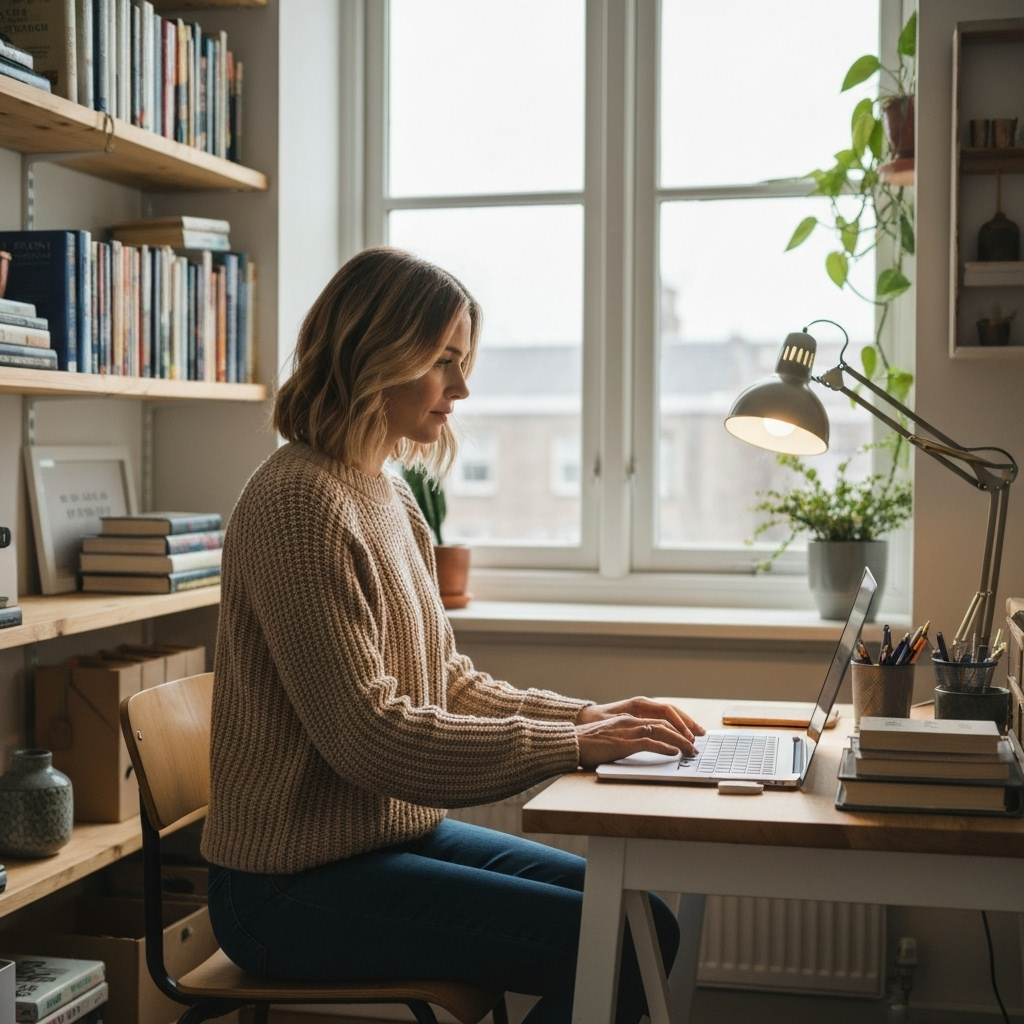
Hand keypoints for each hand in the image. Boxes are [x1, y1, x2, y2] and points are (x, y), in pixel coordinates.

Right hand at [574, 698, 704, 768]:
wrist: (570, 742)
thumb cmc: (587, 743)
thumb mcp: (610, 737)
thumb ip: (626, 739)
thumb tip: (642, 747)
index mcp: (628, 718)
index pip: (659, 718)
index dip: (677, 725)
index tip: (690, 734)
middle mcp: (630, 720)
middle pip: (665, 721)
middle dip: (685, 732)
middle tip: (697, 743)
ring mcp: (628, 730)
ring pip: (662, 731)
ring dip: (680, 741)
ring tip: (691, 750)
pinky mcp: (624, 742)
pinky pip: (650, 742)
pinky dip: (665, 747)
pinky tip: (674, 752)